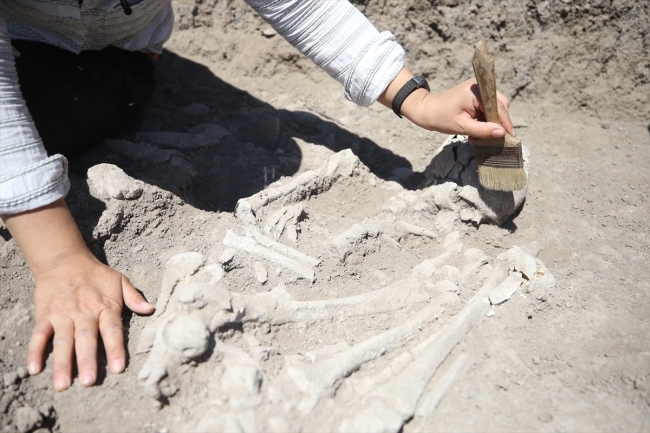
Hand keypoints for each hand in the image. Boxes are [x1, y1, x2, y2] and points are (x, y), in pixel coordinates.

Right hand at [1, 199, 153, 390]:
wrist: (64, 260)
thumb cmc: (96, 274)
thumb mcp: (119, 280)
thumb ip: (134, 297)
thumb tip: (151, 309)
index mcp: (105, 306)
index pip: (112, 330)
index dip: (115, 349)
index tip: (118, 368)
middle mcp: (84, 313)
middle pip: (86, 339)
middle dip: (87, 360)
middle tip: (88, 382)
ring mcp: (63, 315)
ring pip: (63, 341)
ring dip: (63, 363)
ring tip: (63, 384)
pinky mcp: (45, 315)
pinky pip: (39, 334)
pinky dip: (35, 351)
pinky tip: (33, 369)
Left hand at [379, 69, 513, 137]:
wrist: (427, 111)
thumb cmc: (441, 118)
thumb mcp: (462, 127)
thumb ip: (483, 130)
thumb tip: (502, 133)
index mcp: (476, 91)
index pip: (498, 106)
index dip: (505, 122)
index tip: (510, 136)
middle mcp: (479, 86)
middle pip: (499, 104)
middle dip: (498, 121)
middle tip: (496, 138)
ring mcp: (478, 89)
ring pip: (494, 107)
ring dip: (491, 121)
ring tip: (482, 136)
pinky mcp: (475, 95)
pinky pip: (487, 107)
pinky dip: (485, 119)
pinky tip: (477, 130)